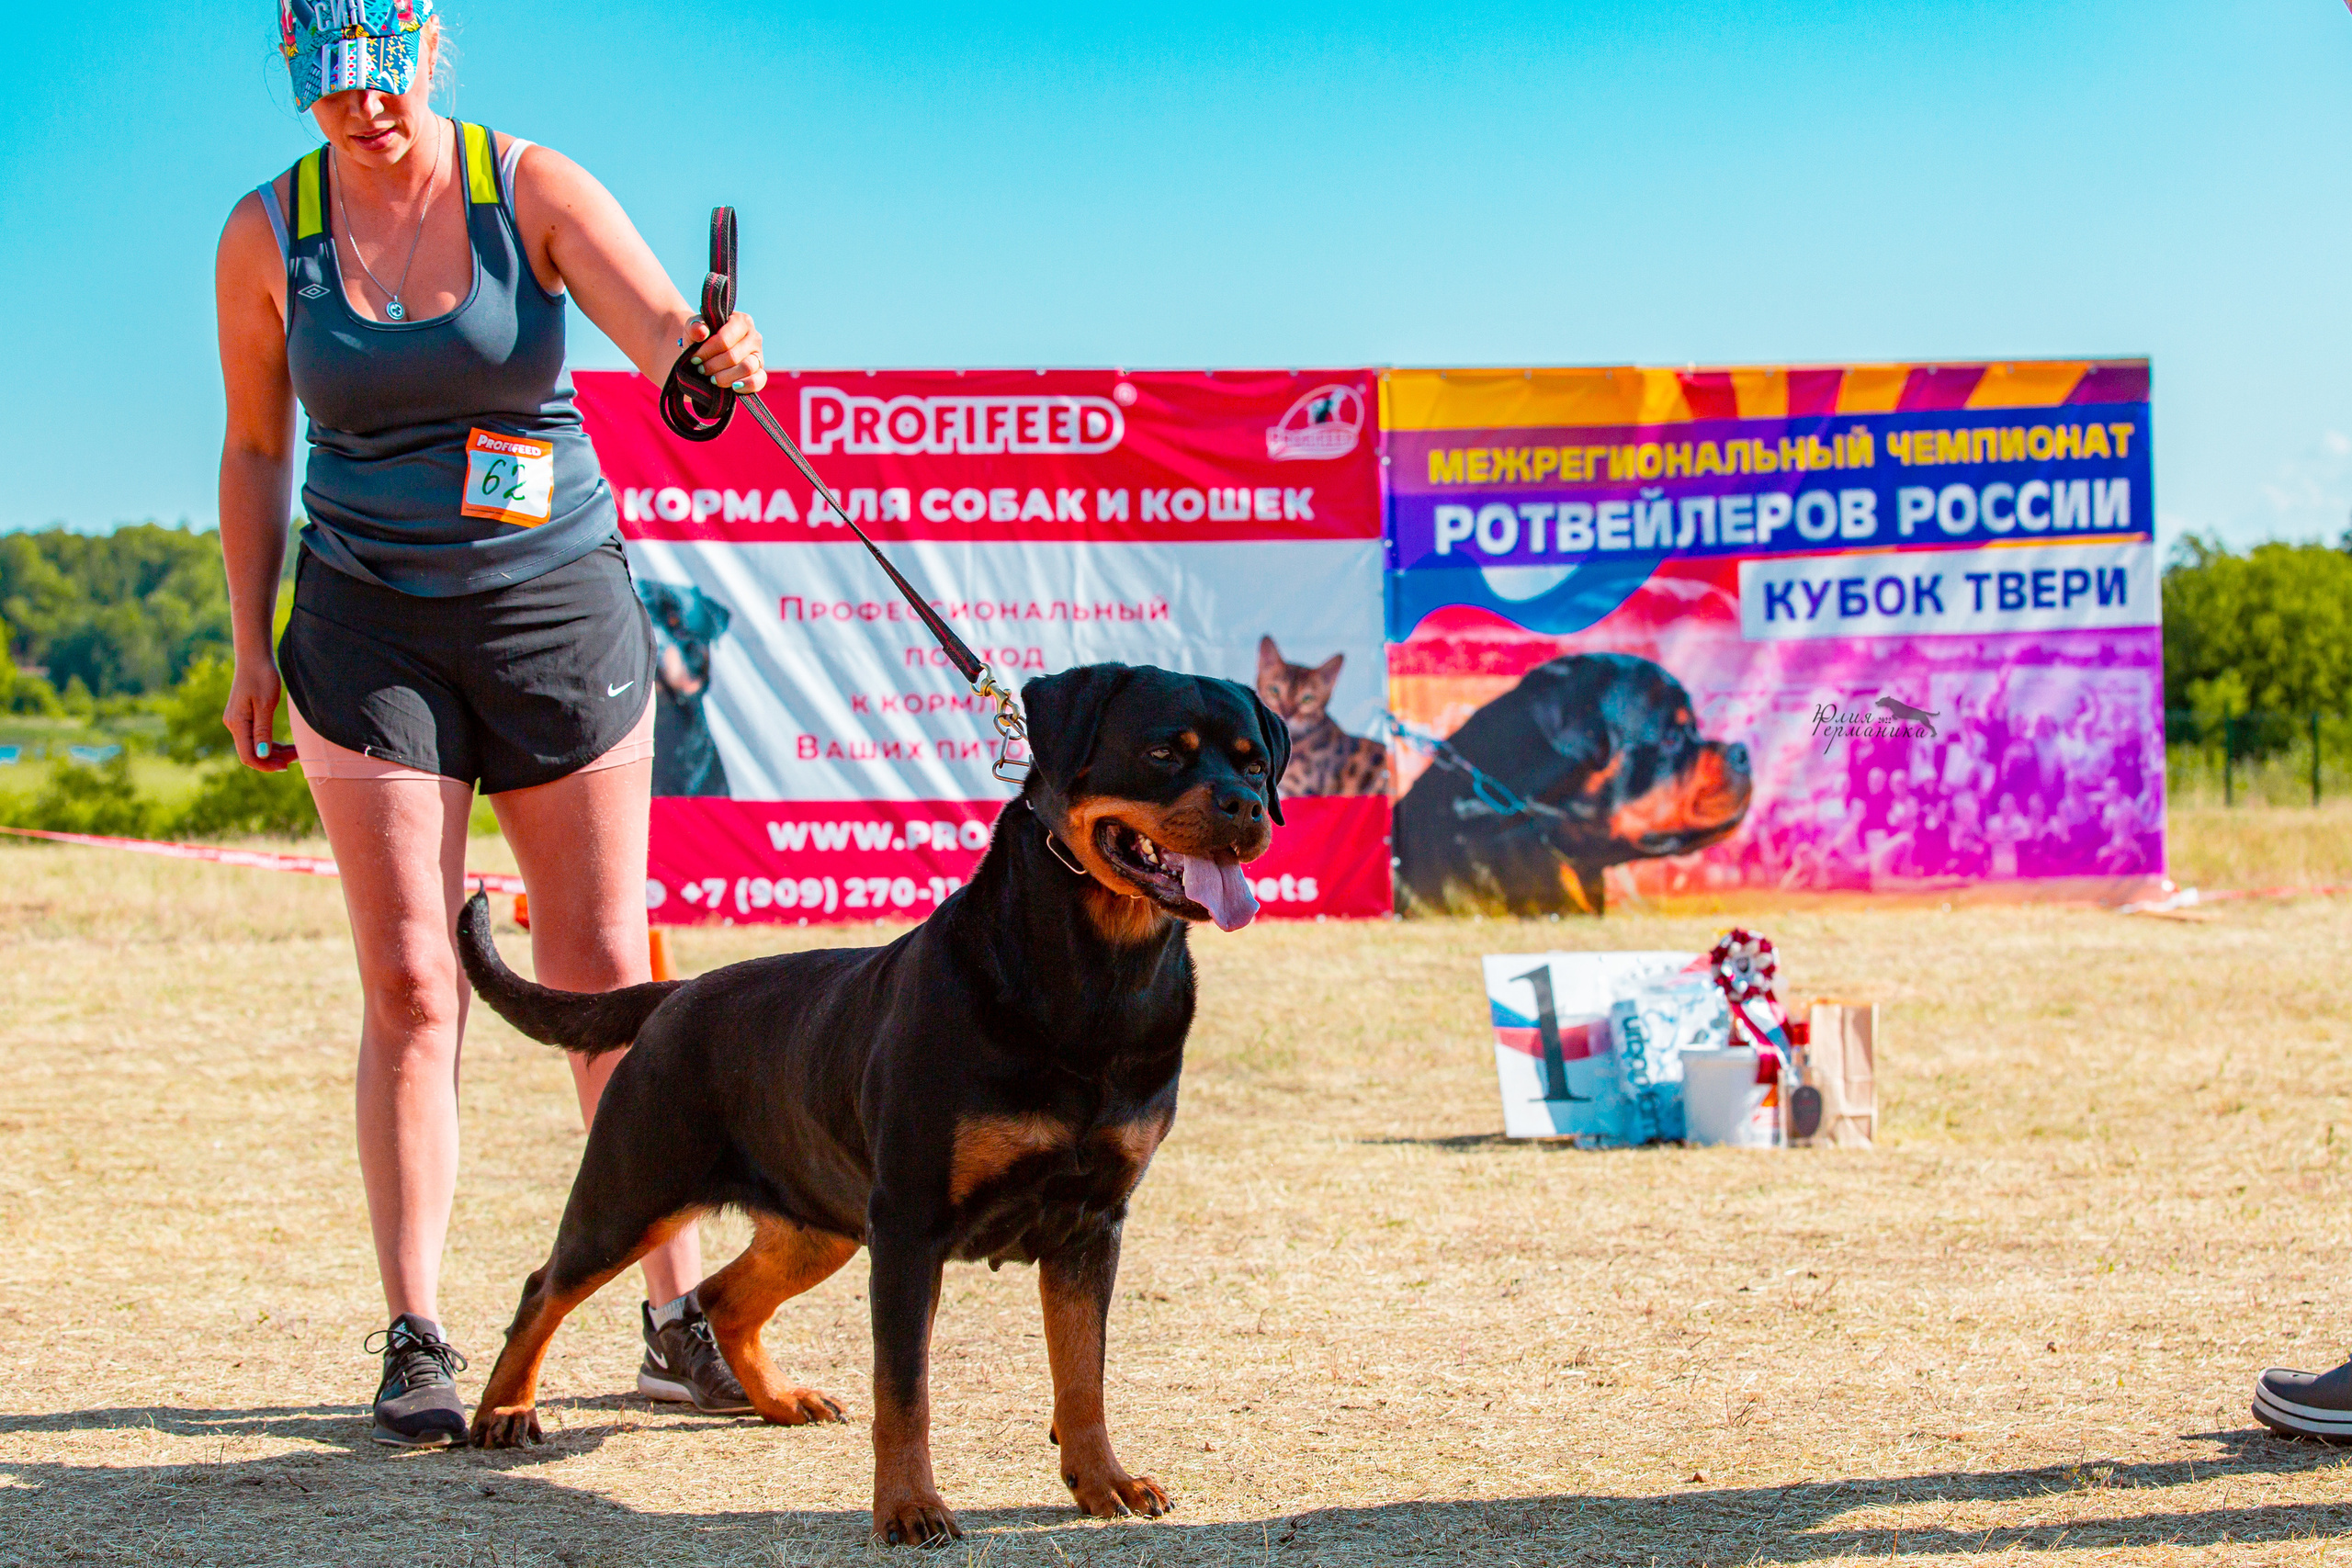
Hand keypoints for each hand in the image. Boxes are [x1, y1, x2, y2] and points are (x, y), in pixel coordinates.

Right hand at [223, 655, 292, 771]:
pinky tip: (288, 745)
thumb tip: (262, 755)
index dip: (266, 765)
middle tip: (298, 757)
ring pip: (256, 747)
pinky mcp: (245, 717)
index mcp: (237, 724)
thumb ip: (263, 730)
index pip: (248, 756)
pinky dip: (272, 744)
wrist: (255, 658)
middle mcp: (234, 725)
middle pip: (252, 753)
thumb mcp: (265, 704)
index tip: (286, 766)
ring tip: (297, 752)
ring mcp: (239, 721)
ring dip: (275, 752)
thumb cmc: (262, 677)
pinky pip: (257, 737)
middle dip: (274, 759)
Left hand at [685, 311, 764, 394]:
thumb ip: (694, 327)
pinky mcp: (760, 372)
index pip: (724, 339)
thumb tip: (701, 332)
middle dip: (713, 366)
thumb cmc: (701, 339)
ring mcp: (759, 355)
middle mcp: (754, 336)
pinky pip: (759, 380)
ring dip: (725, 377)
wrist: (707, 354)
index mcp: (740, 321)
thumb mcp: (693, 329)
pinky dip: (746, 385)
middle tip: (701, 369)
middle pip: (733, 356)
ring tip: (712, 378)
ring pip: (746, 368)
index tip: (695, 358)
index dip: (707, 352)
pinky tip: (733, 387)